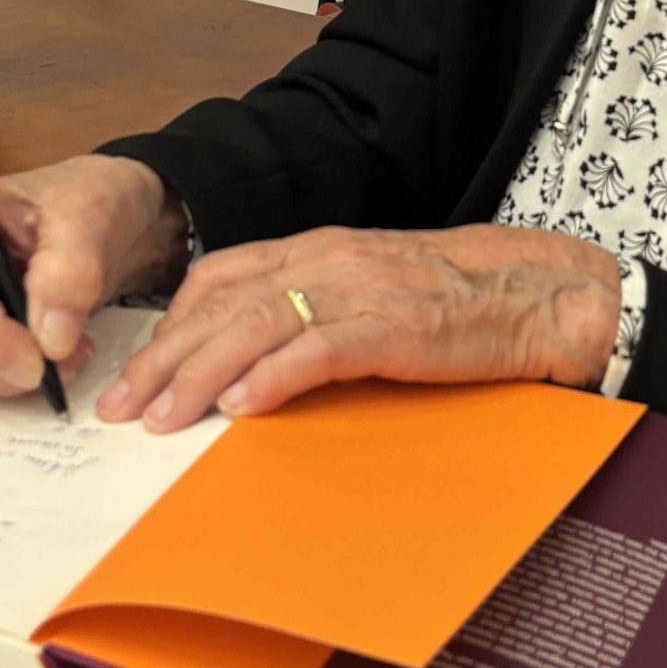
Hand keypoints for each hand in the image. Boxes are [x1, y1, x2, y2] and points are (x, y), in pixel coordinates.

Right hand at [0, 156, 187, 396]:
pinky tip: (43, 359)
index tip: (40, 362)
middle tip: (66, 362)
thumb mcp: (92, 216)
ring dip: (3, 378)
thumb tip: (50, 338)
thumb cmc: (85, 202)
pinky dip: (0, 381)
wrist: (93, 220)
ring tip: (65, 356)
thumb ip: (71, 270)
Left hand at [98, 224, 622, 432]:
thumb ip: (319, 314)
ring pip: (255, 323)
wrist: (544, 291)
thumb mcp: (376, 293)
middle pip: (222, 303)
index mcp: (323, 250)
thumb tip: (256, 363)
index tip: (135, 372)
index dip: (169, 325)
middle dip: (163, 357)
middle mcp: (332, 260)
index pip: (221, 278)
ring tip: (163, 417)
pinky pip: (320, 348)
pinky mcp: (396, 325)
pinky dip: (273, 377)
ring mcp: (362, 289)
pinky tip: (241, 407)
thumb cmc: (466, 300)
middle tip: (122, 407)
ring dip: (199, 372)